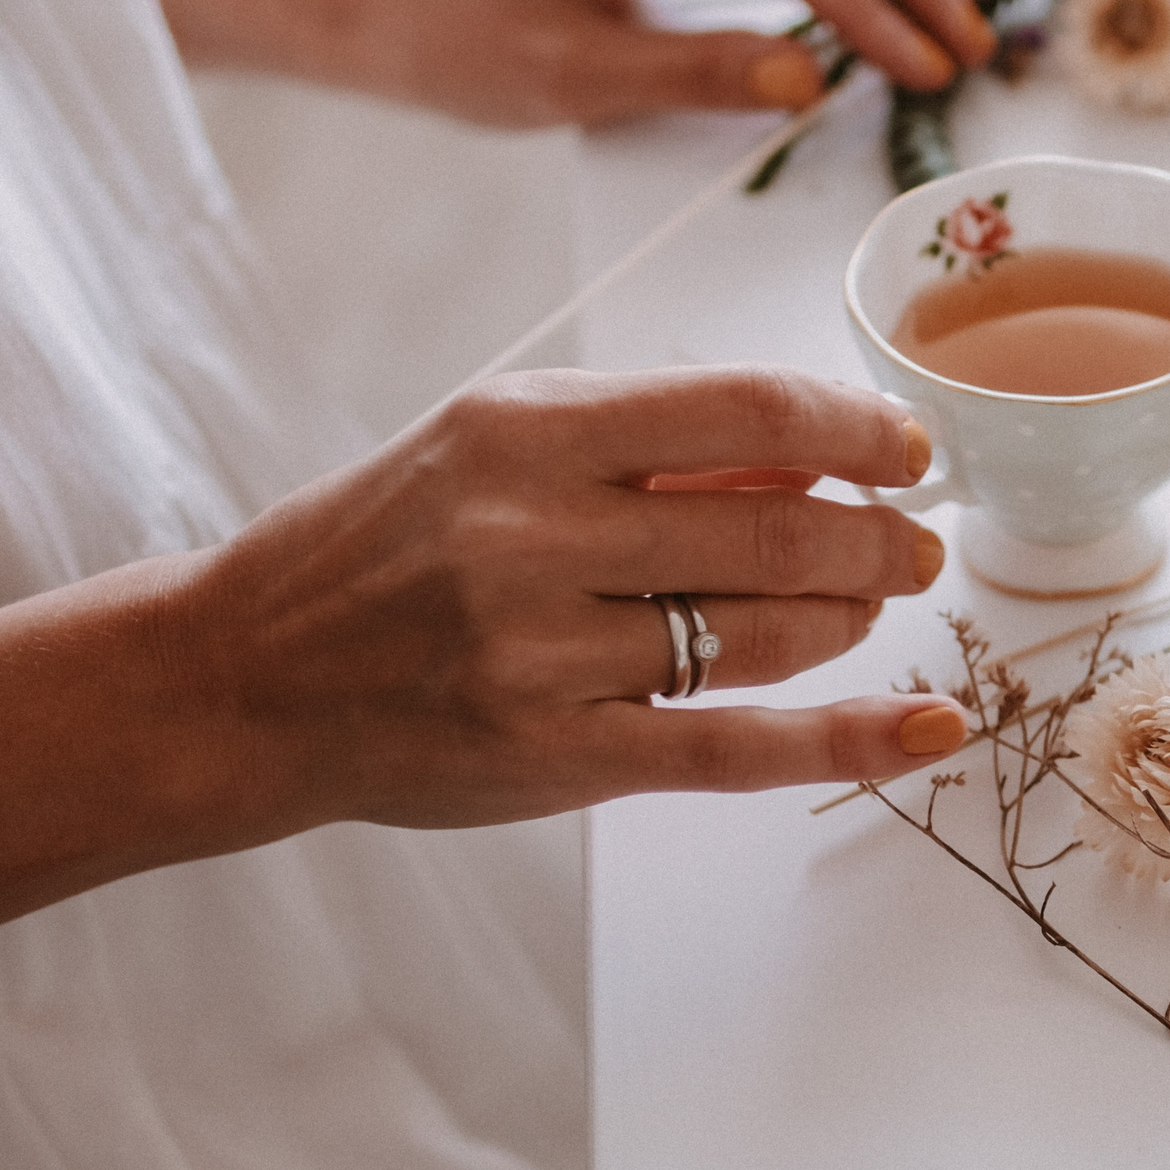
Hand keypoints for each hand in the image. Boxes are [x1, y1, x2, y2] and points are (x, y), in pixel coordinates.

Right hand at [183, 365, 967, 830]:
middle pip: (774, 533)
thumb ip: (642, 437)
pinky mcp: (553, 759)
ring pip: (760, 636)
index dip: (854, 430)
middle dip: (877, 541)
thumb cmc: (384, 544)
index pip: (744, 411)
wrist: (245, 676)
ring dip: (847, 620)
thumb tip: (813, 456)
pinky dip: (845, 740)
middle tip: (915, 546)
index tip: (906, 451)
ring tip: (867, 606)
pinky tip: (925, 729)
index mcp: (523, 431)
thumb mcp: (490, 443)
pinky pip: (732, 749)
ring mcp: (541, 658)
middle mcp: (532, 538)